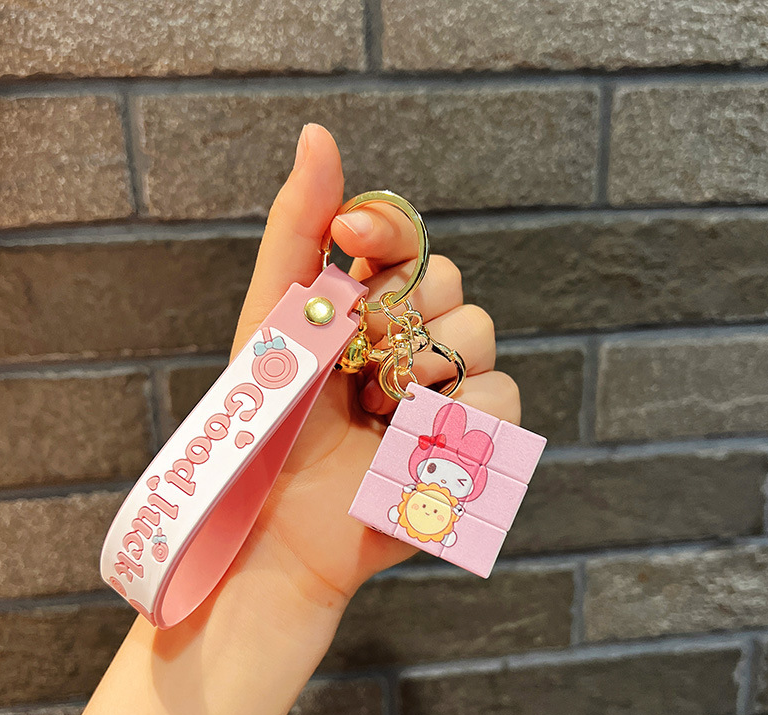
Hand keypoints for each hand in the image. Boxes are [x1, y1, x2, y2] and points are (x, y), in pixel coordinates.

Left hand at [225, 123, 520, 610]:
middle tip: (350, 369)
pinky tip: (410, 447)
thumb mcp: (273, 321)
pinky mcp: (475, 440)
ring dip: (418, 375)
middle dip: (398, 319)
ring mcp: (447, 389)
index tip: (353, 238)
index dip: (388, 229)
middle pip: (448, 282)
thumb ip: (298, 231)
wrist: (277, 528)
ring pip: (478, 336)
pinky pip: (500, 398)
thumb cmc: (267, 428)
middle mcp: (412, 340)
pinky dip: (455, 421)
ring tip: (374, 417)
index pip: (407, 236)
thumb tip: (318, 132)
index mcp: (366, 309)